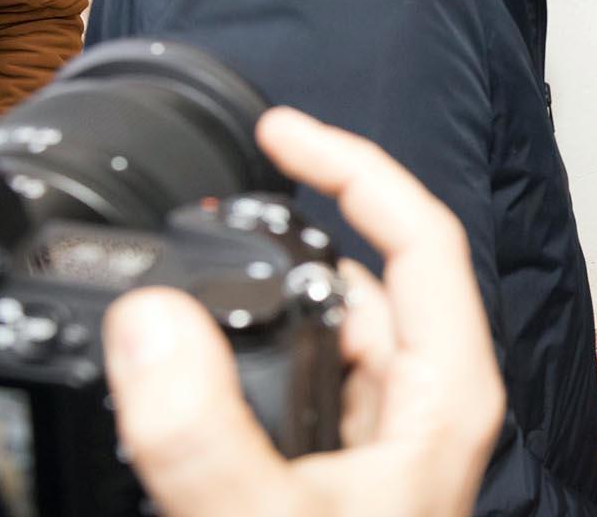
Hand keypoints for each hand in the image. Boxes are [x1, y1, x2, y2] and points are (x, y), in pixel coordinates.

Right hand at [104, 107, 503, 516]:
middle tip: (205, 218)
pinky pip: (297, 384)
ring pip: (321, 334)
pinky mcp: (338, 467)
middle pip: (361, 278)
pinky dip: (248, 359)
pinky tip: (196, 366)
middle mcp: (423, 405)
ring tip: (181, 293)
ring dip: (258, 307)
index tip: (281, 130)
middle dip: (282, 242)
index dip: (354, 167)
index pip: (421, 237)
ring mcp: (382, 437)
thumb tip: (151, 321)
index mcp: (445, 396)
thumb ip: (203, 431)